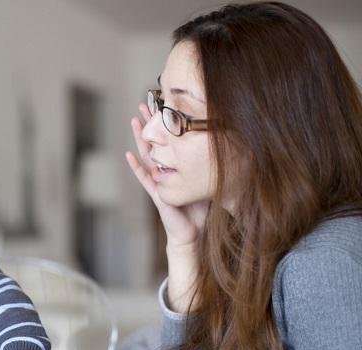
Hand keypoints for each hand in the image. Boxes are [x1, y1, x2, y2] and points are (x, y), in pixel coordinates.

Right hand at [127, 102, 208, 249]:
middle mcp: (165, 171)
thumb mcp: (207, 182)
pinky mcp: (156, 193)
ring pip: (146, 155)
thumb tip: (231, 147)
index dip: (165, 123)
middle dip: (149, 123)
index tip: (163, 104)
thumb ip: (211, 167)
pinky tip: (129, 155)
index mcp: (176, 167)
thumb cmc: (199, 210)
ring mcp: (159, 181)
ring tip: (134, 122)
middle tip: (144, 103)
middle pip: (155, 141)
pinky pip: (145, 178)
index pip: (169, 140)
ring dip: (139, 139)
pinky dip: (136, 167)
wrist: (192, 233)